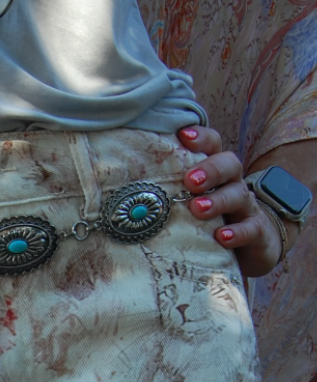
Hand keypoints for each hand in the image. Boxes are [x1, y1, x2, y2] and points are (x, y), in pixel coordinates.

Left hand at [177, 126, 289, 277]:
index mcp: (214, 171)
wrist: (252, 245)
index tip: (183, 137)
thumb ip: (167, 189)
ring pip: (238, 195)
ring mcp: (246, 207)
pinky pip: (251, 229)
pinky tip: (221, 237)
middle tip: (190, 180)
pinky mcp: (257, 232)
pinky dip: (237, 232)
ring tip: (198, 208)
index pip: (213, 144)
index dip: (201, 138)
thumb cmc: (208, 219)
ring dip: (218, 200)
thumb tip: (123, 188)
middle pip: (229, 164)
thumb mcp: (188, 201)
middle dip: (210, 169)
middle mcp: (232, 183)